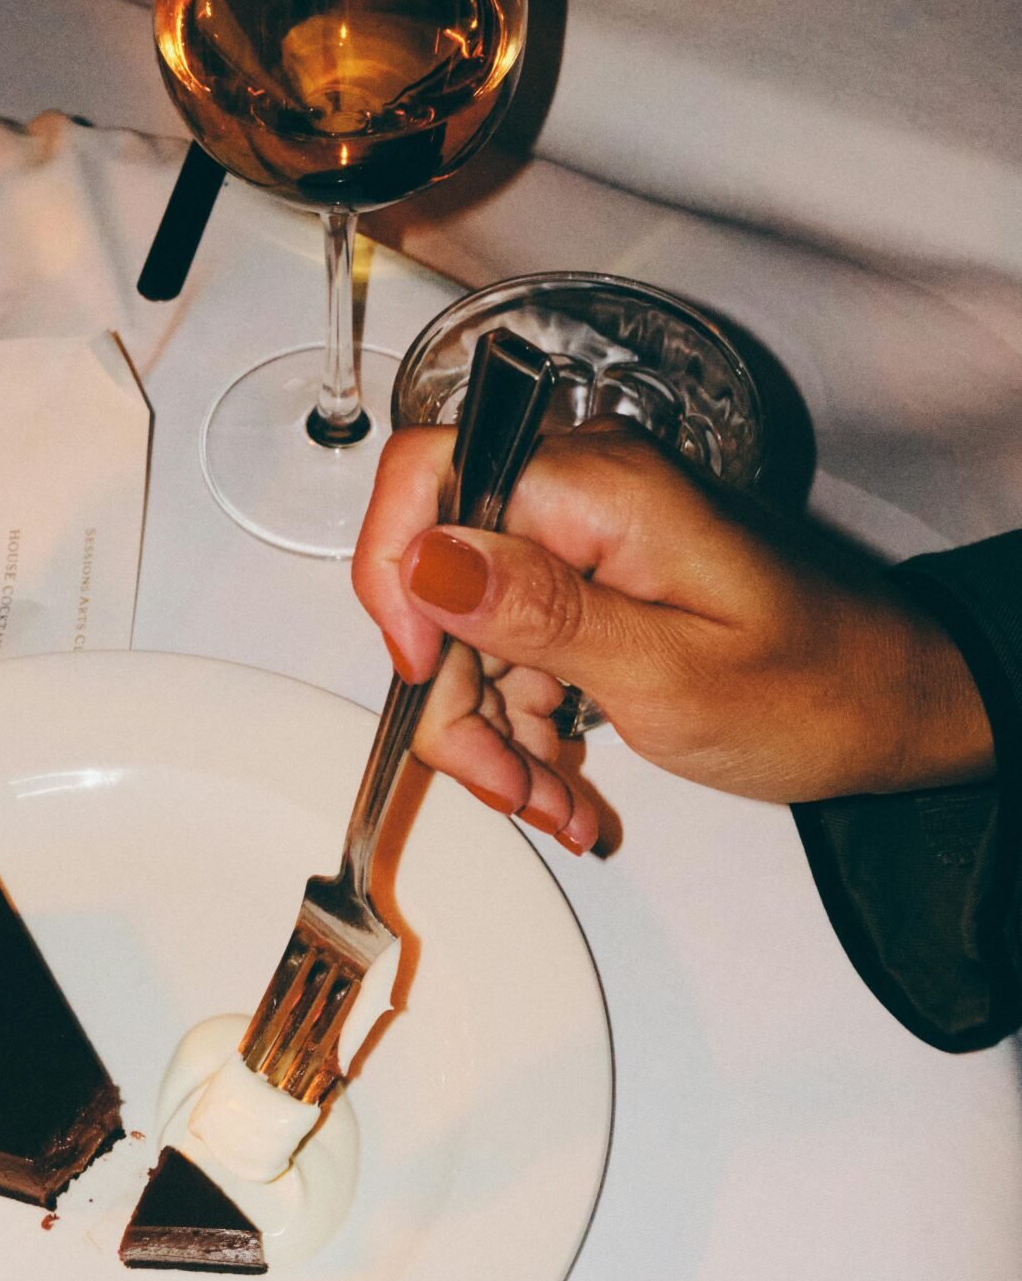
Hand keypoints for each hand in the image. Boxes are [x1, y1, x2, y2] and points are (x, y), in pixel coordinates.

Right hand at [351, 419, 992, 848]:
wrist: (887, 711)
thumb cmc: (814, 689)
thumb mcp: (667, 673)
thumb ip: (540, 613)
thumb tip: (428, 563)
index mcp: (597, 491)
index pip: (428, 475)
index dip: (393, 573)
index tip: (420, 671)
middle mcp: (580, 501)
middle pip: (436, 581)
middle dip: (455, 701)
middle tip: (510, 788)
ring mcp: (582, 546)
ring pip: (464, 637)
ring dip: (490, 737)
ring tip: (554, 805)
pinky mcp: (589, 592)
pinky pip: (510, 659)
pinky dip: (523, 733)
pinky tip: (562, 788)